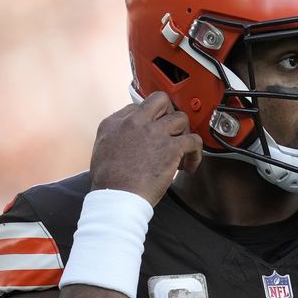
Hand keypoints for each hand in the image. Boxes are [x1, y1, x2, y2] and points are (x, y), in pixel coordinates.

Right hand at [89, 91, 202, 206]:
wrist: (116, 197)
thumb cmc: (109, 182)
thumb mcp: (100, 149)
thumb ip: (116, 136)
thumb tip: (129, 136)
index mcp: (114, 122)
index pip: (138, 107)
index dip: (150, 119)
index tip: (154, 132)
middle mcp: (135, 122)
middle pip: (161, 100)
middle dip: (170, 112)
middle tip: (172, 131)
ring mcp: (154, 132)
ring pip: (181, 118)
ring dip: (184, 133)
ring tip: (181, 151)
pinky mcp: (171, 147)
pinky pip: (194, 140)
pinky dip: (196, 153)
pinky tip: (190, 165)